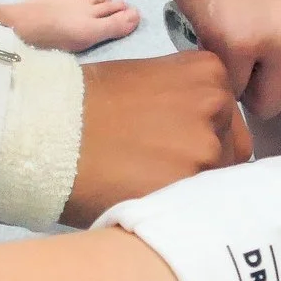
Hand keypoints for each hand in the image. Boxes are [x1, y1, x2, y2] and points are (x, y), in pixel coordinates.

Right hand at [63, 52, 252, 224]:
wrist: (49, 128)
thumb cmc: (88, 102)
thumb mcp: (149, 79)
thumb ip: (186, 100)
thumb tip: (199, 134)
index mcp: (211, 72)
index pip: (229, 119)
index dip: (205, 138)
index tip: (175, 147)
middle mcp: (218, 105)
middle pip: (231, 150)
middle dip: (204, 164)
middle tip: (160, 171)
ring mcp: (207, 147)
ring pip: (217, 181)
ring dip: (191, 189)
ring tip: (149, 187)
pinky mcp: (190, 185)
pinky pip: (199, 205)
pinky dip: (180, 209)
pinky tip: (150, 202)